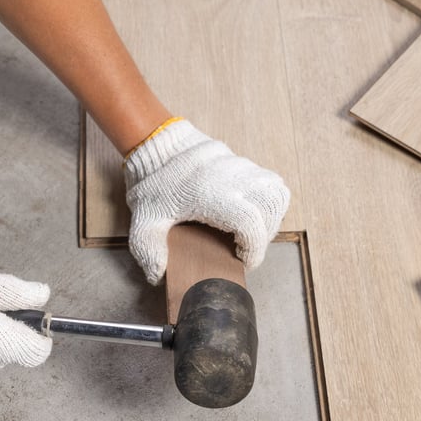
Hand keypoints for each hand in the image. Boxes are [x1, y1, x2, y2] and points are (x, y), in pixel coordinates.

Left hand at [123, 118, 290, 284]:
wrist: (158, 144)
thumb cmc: (153, 183)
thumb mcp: (144, 221)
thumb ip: (149, 250)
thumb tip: (158, 275)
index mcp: (212, 196)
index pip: (250, 223)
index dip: (253, 248)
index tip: (244, 261)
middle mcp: (233, 179)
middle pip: (269, 210)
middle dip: (264, 237)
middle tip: (245, 249)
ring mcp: (242, 168)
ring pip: (276, 194)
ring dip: (271, 217)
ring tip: (253, 232)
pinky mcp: (245, 163)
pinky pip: (271, 183)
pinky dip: (270, 201)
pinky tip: (253, 213)